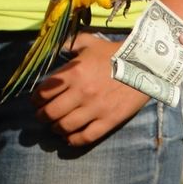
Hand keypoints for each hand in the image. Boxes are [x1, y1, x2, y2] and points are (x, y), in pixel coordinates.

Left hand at [32, 32, 149, 145]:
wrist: (146, 65)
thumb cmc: (116, 53)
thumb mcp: (91, 43)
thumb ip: (70, 44)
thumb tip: (56, 47)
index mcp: (74, 73)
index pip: (43, 92)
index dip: (36, 99)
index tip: (37, 101)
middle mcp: (81, 92)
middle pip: (50, 112)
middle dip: (42, 116)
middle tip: (43, 116)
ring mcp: (96, 109)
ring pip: (64, 127)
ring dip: (56, 128)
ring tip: (56, 126)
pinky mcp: (109, 120)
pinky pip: (85, 137)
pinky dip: (73, 140)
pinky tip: (70, 138)